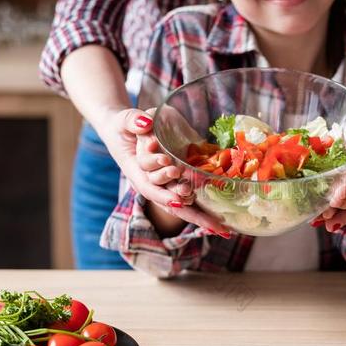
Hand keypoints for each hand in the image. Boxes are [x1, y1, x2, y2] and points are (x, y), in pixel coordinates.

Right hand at [119, 108, 228, 234]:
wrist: (129, 131)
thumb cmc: (124, 126)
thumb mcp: (125, 121)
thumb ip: (133, 121)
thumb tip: (145, 122)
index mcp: (137, 173)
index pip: (150, 187)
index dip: (163, 195)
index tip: (178, 200)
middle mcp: (153, 183)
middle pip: (170, 202)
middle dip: (188, 210)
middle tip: (207, 215)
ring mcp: (167, 183)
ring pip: (182, 203)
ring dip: (199, 214)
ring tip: (218, 224)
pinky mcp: (179, 179)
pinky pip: (191, 196)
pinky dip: (204, 209)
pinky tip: (220, 222)